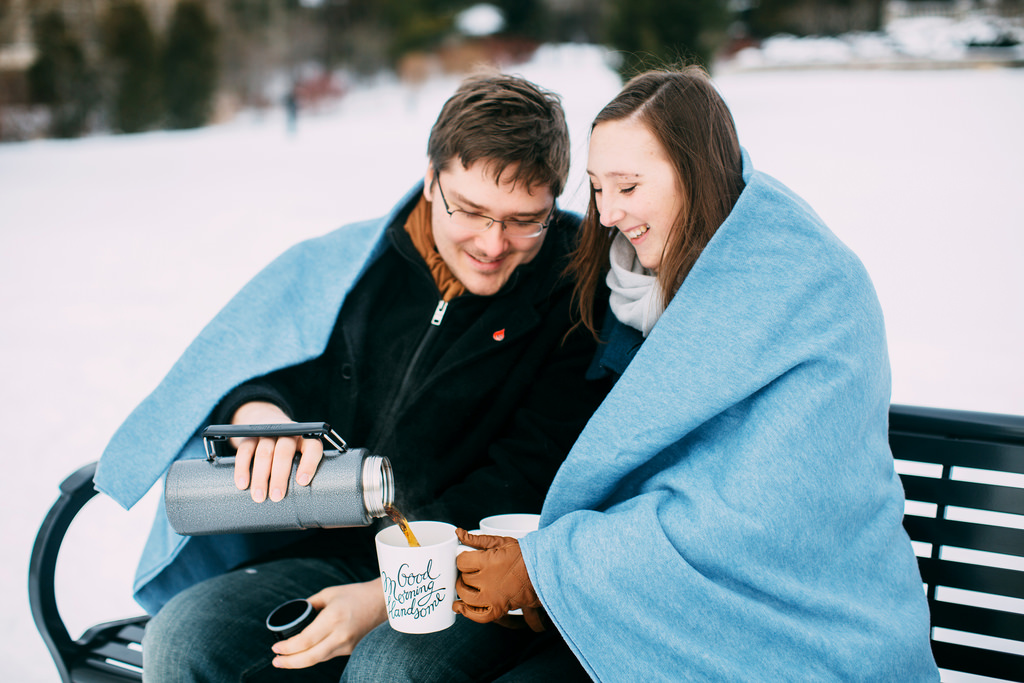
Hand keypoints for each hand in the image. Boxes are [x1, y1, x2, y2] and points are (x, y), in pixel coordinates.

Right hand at [231, 401, 323, 502]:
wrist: (267, 423)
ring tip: (259, 496)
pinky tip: (243, 484)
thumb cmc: (288, 452)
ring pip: (264, 453)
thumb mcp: (299, 457)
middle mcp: (288, 432)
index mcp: (305, 438)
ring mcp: (268, 432)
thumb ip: (301, 473)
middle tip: (277, 496)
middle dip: (280, 476)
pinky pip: (245, 451)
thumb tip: (302, 504)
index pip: (312, 448)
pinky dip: (242, 469)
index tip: (302, 482)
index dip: (308, 464)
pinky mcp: (250, 435)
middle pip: (284, 451)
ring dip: (261, 477)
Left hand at [270, 579, 387, 668]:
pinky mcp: (352, 649)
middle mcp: (340, 634)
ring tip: (285, 660)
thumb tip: (295, 613)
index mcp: (333, 618)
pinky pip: (328, 656)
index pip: (305, 640)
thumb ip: (311, 604)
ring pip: (318, 659)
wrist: (383, 602)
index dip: (287, 647)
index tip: (275, 647)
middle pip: (310, 657)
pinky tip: (305, 654)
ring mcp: (347, 644)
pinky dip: (314, 656)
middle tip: (276, 661)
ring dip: (300, 661)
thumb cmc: (356, 594)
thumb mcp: (329, 594)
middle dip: (289, 662)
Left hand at [453, 528, 544, 631]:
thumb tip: (459, 533)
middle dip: (464, 574)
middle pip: (463, 579)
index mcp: (488, 562)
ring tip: (467, 585)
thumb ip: (477, 539)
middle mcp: (488, 581)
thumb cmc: (523, 556)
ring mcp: (492, 597)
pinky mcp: (499, 609)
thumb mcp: (501, 542)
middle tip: (470, 571)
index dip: (462, 560)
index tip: (467, 559)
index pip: (461, 562)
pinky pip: (478, 616)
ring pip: (466, 597)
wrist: (541, 572)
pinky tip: (461, 607)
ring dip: (463, 591)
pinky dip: (467, 613)